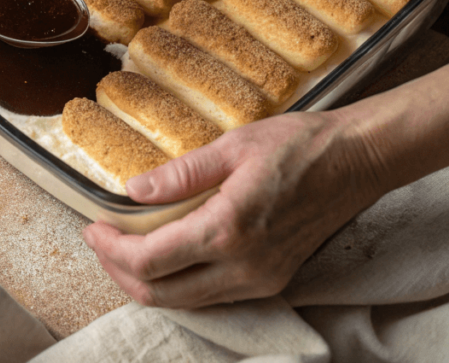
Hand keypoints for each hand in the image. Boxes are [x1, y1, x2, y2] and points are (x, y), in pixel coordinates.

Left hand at [82, 110, 384, 307]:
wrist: (357, 160)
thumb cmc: (298, 145)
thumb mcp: (231, 145)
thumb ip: (179, 174)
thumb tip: (132, 190)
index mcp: (228, 229)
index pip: (149, 261)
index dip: (110, 251)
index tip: (91, 229)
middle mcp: (244, 266)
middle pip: (161, 294)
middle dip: (120, 273)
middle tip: (100, 242)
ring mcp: (261, 280)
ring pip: (186, 302)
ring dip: (147, 282)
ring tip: (124, 250)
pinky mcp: (272, 281)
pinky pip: (212, 297)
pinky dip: (179, 285)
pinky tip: (166, 258)